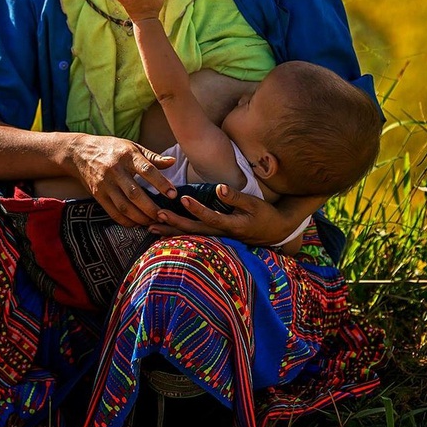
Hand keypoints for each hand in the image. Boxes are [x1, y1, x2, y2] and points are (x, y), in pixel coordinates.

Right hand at [69, 134, 175, 226]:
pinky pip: (113, 212)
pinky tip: (138, 223)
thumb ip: (153, 157)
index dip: (161, 183)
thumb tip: (173, 161)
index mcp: (127, 155)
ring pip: (124, 206)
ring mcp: (105, 184)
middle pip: (135, 194)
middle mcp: (115, 170)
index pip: (147, 170)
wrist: (80, 152)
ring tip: (154, 221)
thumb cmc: (112, 148)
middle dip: (151, 208)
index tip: (173, 194)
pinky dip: (126, 221)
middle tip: (164, 215)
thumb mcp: (132, 147)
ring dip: (140, 217)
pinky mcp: (98, 195)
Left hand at [149, 184, 323, 245]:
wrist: (276, 233)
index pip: (211, 217)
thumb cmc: (265, 216)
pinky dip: (177, 235)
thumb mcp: (255, 205)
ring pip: (190, 236)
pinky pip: (193, 237)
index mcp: (231, 225)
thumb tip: (219, 188)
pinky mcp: (215, 238)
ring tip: (151, 225)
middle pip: (194, 230)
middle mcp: (221, 234)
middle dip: (174, 223)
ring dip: (170, 231)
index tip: (183, 198)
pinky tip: (162, 231)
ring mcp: (217, 238)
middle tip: (155, 215)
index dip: (197, 209)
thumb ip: (236, 197)